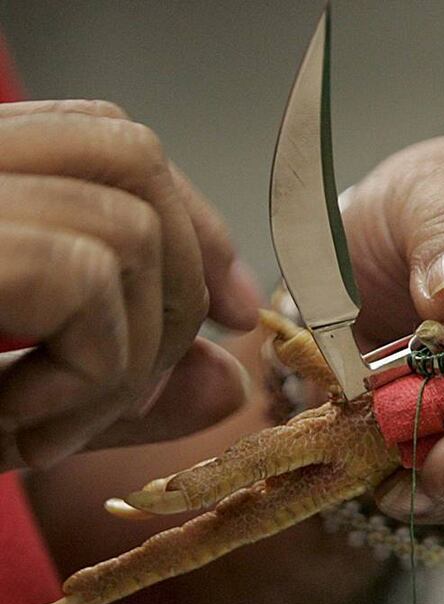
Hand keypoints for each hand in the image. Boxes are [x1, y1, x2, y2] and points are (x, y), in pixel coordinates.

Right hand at [0, 100, 260, 470]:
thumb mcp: (9, 397)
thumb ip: (111, 377)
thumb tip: (230, 382)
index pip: (111, 142)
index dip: (193, 222)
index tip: (234, 314)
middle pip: (134, 163)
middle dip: (181, 289)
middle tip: (138, 393)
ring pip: (129, 228)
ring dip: (123, 357)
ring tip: (44, 430)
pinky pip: (83, 281)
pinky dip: (85, 377)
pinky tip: (18, 434)